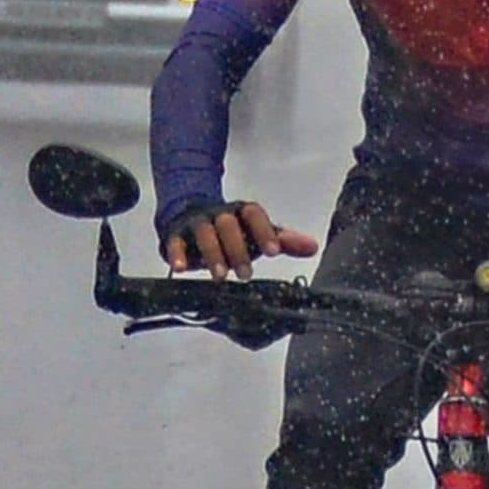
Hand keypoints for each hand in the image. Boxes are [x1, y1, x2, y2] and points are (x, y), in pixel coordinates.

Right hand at [163, 200, 318, 280]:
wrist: (192, 215)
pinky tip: (182, 269)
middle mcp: (219, 214)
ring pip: (204, 232)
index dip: (264, 231)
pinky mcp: (176, 234)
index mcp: (241, 212)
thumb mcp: (258, 234)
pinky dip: (178, 254)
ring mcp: (197, 223)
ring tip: (220, 276)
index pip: (254, 214)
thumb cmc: (233, 231)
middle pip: (228, 224)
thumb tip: (313, 247)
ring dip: (212, 254)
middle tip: (245, 275)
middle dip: (237, 249)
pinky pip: (175, 241)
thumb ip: (283, 240)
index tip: (273, 252)